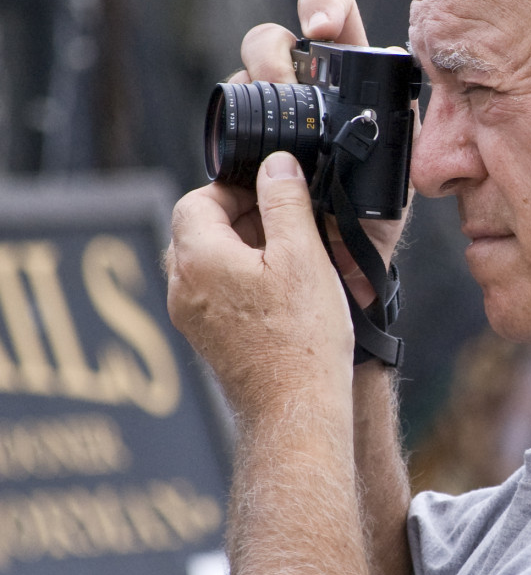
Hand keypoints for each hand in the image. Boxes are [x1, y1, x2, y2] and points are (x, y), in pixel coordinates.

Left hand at [166, 156, 352, 419]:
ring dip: (245, 250)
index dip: (236, 188)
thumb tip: (276, 164)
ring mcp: (191, 318)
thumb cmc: (300, 339)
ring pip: (208, 262)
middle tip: (287, 222)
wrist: (295, 410)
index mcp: (197, 258)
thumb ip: (286, 201)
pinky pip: (216, 294)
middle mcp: (183, 287)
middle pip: (199, 230)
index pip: (198, 199)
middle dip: (242, 218)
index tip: (273, 193)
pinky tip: (284, 294)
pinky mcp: (207, 340)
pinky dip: (243, 281)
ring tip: (291, 258)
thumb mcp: (303, 254)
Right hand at [234, 0, 413, 308]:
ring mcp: (269, 114)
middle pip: (273, 39)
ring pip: (244, 74)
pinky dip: (233, 126)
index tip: (322, 29)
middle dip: (273, 51)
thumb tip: (407, 113)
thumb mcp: (400, 178)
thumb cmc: (375, 219)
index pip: (333, 16)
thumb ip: (404, 143)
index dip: (323, 7)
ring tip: (265, 115)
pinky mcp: (241, 146)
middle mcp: (303, 88)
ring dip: (249, 83)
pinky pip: (229, 122)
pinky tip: (245, 148)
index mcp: (349, 78)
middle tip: (281, 82)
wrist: (340, 268)